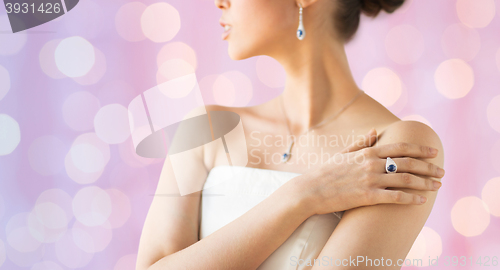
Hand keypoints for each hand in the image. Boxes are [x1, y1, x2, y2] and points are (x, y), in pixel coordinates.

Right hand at [297, 128, 444, 215]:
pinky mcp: (368, 197)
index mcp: (367, 152)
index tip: (433, 152)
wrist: (310, 190)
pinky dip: (410, 199)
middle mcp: (371, 164)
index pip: (400, 147)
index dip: (419, 149)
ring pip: (405, 180)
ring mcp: (370, 180)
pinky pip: (395, 197)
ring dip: (424, 183)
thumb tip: (374, 131)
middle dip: (428, 167)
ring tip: (436, 186)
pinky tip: (421, 201)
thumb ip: (361, 143)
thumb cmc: (326, 172)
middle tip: (441, 171)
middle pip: (407, 163)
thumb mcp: (343, 153)